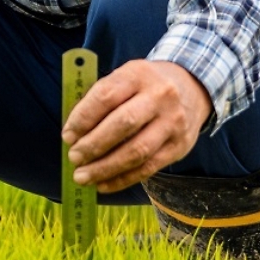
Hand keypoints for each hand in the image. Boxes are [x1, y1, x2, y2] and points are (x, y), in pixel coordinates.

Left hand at [61, 59, 212, 192]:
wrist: (192, 87)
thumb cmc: (144, 84)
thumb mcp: (124, 76)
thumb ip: (101, 98)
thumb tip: (74, 132)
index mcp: (137, 75)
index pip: (105, 96)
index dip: (83, 118)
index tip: (67, 135)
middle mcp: (158, 98)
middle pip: (123, 125)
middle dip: (93, 145)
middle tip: (73, 157)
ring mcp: (172, 124)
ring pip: (137, 151)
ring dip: (106, 168)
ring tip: (83, 176)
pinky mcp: (180, 147)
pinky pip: (149, 167)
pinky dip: (123, 178)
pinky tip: (104, 184)